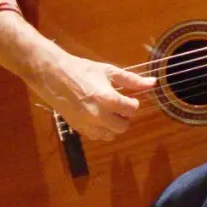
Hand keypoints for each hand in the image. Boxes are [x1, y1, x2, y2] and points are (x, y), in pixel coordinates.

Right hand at [26, 53, 155, 141]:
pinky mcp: (78, 128)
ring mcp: (87, 123)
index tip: (128, 97)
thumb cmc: (82, 70)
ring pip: (111, 135)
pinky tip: (98, 118)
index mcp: (108, 99)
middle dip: (125, 116)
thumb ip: (132, 80)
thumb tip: (153, 83)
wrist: (53, 76)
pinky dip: (102, 130)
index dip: (133, 103)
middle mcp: (98, 115)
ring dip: (114, 125)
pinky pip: (97, 136)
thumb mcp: (109, 71)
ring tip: (109, 112)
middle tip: (119, 106)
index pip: (132, 109)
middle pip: (123, 126)